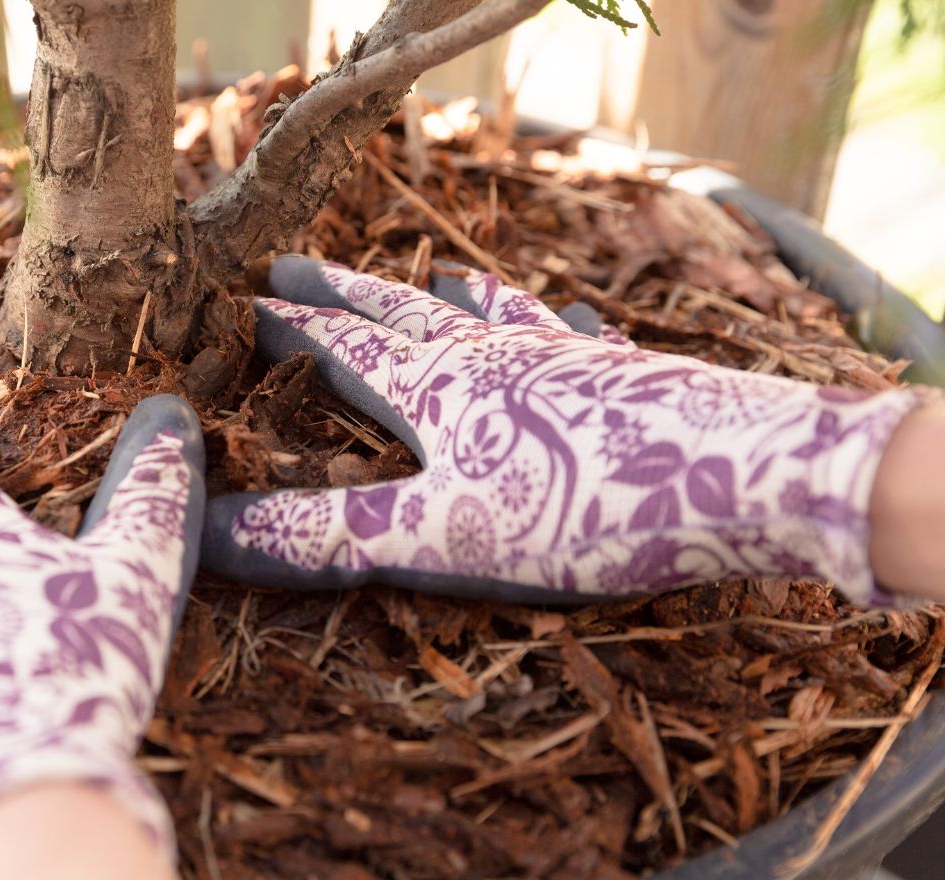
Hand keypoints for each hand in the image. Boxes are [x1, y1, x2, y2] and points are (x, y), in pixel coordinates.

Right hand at [202, 256, 928, 606]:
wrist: (750, 474)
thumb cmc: (585, 508)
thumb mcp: (441, 535)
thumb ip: (329, 535)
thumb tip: (209, 532)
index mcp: (437, 390)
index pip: (339, 349)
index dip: (285, 330)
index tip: (236, 304)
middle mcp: (492, 356)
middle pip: (400, 315)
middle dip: (341, 294)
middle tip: (293, 264)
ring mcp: (564, 359)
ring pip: (489, 313)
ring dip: (447, 297)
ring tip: (430, 276)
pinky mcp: (627, 375)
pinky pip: (576, 335)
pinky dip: (555, 320)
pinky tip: (565, 314)